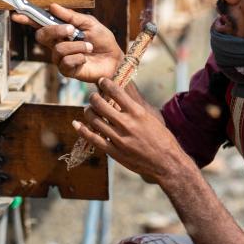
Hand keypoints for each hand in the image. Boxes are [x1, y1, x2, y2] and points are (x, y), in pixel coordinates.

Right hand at [11, 3, 123, 82]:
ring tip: (89, 46)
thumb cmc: (102, 40)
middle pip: (42, 35)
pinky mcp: (67, 70)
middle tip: (72, 30)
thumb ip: (71, 16)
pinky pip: (66, 62)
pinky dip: (79, 57)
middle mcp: (56, 44)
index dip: (27, 19)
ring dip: (77, 45)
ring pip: (58, 49)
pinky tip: (86, 58)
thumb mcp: (89, 23)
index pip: (40, 24)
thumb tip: (52, 6)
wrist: (114, 58)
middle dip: (56, 30)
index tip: (17, 14)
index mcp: (60, 31)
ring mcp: (60, 58)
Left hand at [74, 78, 190, 181]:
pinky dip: (82, 130)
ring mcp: (119, 139)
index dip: (105, 83)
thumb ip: (134, 106)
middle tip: (93, 96)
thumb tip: (120, 92)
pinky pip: (93, 138)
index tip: (101, 81)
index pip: (116, 91)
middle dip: (93, 97)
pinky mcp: (114, 152)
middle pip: (100, 104)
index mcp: (138, 113)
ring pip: (94, 119)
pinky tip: (76, 123)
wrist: (166, 163)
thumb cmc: (162, 138)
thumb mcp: (151, 117)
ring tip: (89, 109)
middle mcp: (127, 124)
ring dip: (88, 111)